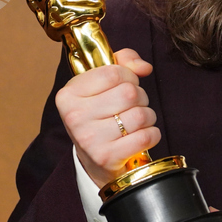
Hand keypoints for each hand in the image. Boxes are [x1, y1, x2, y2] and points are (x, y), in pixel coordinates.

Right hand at [55, 48, 159, 186]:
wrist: (93, 160)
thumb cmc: (100, 115)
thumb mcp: (102, 84)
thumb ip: (123, 62)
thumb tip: (144, 67)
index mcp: (69, 94)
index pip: (114, 72)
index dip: (129, 76)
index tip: (125, 85)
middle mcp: (75, 116)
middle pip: (130, 93)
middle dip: (140, 97)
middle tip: (132, 106)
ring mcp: (89, 139)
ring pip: (141, 115)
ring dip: (148, 117)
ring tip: (136, 122)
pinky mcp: (106, 157)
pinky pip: (146, 136)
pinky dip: (152, 135)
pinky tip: (140, 136)